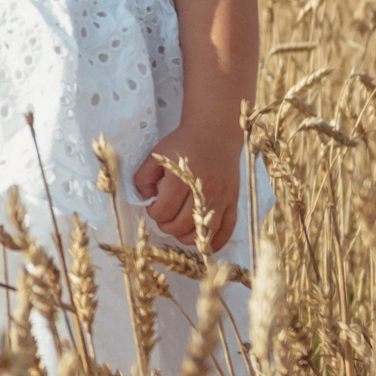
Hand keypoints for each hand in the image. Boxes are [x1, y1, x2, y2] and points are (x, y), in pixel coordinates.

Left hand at [132, 126, 242, 248]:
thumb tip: (146, 200)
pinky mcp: (232, 201)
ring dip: (186, 236)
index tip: (153, 206)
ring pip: (203, 232)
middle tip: (165, 217)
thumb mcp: (157, 155)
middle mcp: (203, 190)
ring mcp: (220, 198)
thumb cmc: (184, 144)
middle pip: (181, 225)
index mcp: (182, 178)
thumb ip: (144, 178)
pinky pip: (227, 229)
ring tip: (179, 227)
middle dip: (167, 226)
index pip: (163, 211)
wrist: (215, 134)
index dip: (153, 213)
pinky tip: (203, 241)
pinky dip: (215, 241)